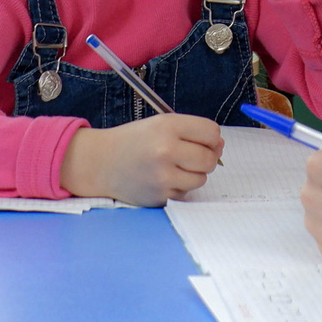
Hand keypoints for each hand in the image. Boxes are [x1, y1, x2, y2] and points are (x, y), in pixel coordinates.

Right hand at [60, 112, 225, 205]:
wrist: (101, 163)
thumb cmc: (134, 141)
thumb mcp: (160, 124)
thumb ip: (192, 132)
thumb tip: (220, 146)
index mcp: (167, 126)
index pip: (211, 132)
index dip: (211, 137)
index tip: (202, 140)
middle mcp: (165, 151)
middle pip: (210, 158)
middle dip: (206, 157)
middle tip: (189, 155)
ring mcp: (162, 177)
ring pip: (201, 178)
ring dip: (193, 173)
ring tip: (174, 166)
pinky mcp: (160, 197)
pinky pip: (186, 193)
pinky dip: (180, 187)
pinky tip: (163, 179)